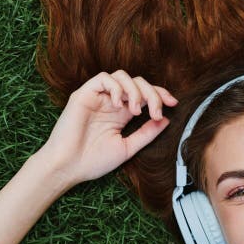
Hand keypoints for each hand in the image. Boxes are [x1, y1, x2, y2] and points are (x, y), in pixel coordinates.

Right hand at [39, 70, 177, 184]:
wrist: (68, 167)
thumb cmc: (93, 161)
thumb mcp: (127, 148)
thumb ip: (146, 134)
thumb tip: (166, 119)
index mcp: (122, 114)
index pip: (145, 96)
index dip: (160, 95)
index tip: (174, 104)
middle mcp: (111, 103)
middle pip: (137, 83)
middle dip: (152, 94)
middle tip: (155, 112)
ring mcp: (97, 97)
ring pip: (122, 77)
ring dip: (134, 90)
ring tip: (135, 111)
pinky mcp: (84, 94)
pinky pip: (103, 78)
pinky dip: (115, 87)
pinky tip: (118, 103)